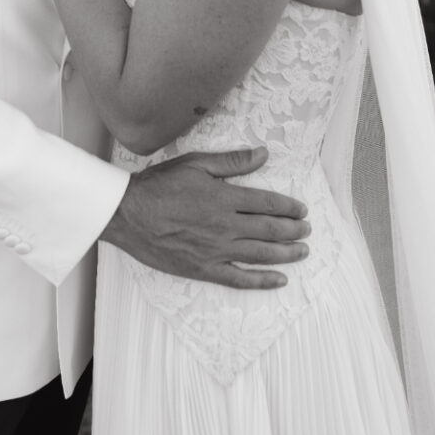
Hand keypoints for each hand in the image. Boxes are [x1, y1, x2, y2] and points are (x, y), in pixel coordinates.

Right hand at [101, 148, 310, 288]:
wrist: (127, 214)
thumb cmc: (158, 186)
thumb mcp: (195, 164)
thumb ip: (231, 162)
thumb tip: (263, 154)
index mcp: (225, 198)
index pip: (268, 203)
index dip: (289, 207)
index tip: (302, 209)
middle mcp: (225, 226)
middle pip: (270, 230)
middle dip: (293, 230)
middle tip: (307, 230)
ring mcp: (216, 250)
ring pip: (261, 254)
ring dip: (286, 253)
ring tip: (302, 251)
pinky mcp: (204, 268)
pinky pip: (239, 278)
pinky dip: (262, 280)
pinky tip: (279, 280)